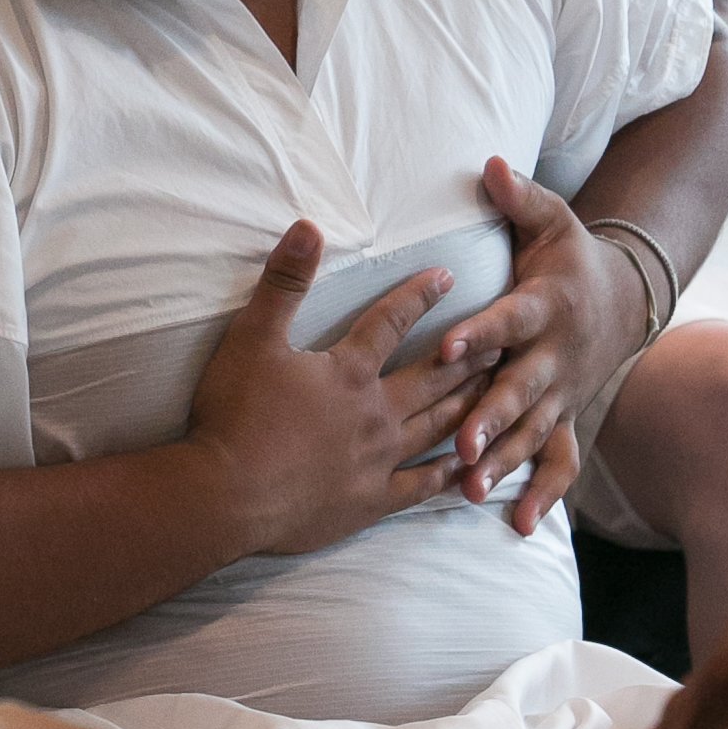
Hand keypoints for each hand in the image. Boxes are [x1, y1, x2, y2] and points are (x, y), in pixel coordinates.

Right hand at [185, 221, 492, 554]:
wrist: (226, 496)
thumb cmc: (235, 416)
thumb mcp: (252, 338)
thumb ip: (284, 281)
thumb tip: (309, 226)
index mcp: (349, 371)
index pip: (393, 322)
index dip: (421, 295)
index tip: (450, 276)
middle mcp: (375, 412)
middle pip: (432, 376)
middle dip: (467, 355)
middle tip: (501, 339)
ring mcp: (379, 461)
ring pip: (438, 426)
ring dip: (468, 404)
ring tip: (496, 389)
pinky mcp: (372, 502)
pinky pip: (422, 486)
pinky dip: (449, 474)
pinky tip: (469, 466)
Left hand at [434, 158, 649, 533]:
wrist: (625, 297)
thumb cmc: (569, 255)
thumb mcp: (552, 219)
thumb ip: (519, 196)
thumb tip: (489, 162)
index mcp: (546, 305)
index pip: (509, 319)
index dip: (480, 332)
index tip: (445, 347)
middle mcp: (556, 355)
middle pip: (521, 388)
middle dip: (491, 417)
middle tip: (459, 444)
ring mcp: (563, 393)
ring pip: (534, 432)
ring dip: (506, 462)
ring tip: (472, 490)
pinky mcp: (565, 417)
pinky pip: (560, 460)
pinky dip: (544, 493)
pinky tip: (521, 525)